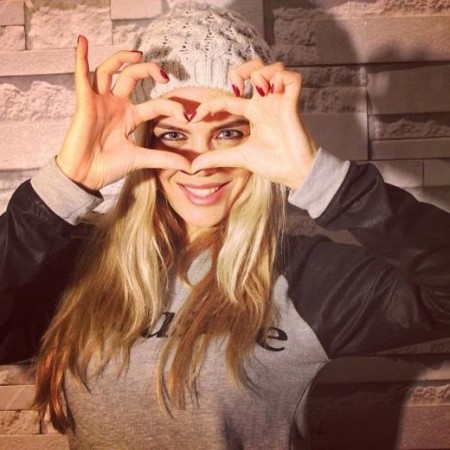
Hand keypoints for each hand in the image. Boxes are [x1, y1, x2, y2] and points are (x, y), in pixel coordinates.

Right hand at [56, 36, 190, 190]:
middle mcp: (115, 105)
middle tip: (165, 76)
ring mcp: (100, 102)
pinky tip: (83, 41)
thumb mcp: (141, 159)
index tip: (186, 116)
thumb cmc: (108, 167)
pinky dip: (80, 58)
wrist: (85, 177)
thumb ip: (165, 159)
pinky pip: (81, 77)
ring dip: (122, 58)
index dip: (172, 107)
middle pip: (132, 77)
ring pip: (108, 70)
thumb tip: (190, 167)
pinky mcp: (85, 103)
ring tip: (138, 54)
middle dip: (149, 71)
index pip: (155, 104)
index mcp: (130, 117)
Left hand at [190, 60, 316, 189]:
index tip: (195, 118)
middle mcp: (266, 103)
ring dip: (261, 72)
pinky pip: (292, 77)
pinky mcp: (293, 104)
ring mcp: (279, 101)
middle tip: (235, 88)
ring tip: (258, 90)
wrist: (295, 173)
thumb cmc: (274, 164)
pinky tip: (272, 91)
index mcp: (253, 113)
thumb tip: (193, 168)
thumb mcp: (239, 158)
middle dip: (241, 70)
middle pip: (254, 68)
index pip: (227, 99)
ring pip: (273, 67)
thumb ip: (217, 159)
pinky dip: (281, 77)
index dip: (209, 105)